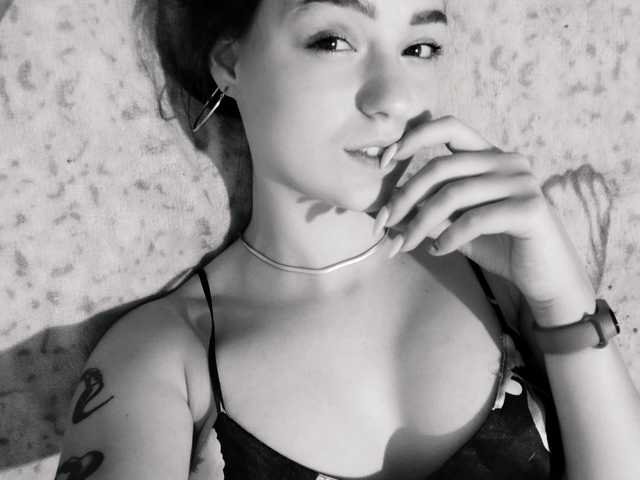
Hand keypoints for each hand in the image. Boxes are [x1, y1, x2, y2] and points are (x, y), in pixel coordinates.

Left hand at [376, 115, 595, 323]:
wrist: (545, 277)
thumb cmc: (499, 246)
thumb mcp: (456, 224)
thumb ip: (429, 210)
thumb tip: (387, 207)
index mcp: (491, 155)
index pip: (449, 126)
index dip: (414, 137)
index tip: (385, 160)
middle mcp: (508, 161)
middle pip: (442, 166)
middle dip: (405, 196)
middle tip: (384, 223)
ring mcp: (523, 182)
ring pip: (454, 194)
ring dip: (420, 222)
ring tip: (404, 244)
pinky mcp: (531, 208)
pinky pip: (475, 218)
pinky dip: (450, 236)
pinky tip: (438, 251)